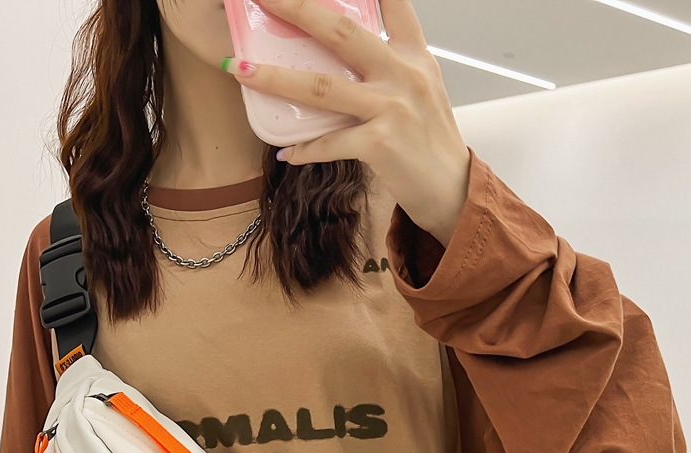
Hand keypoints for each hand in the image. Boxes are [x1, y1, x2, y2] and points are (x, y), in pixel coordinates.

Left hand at [225, 0, 470, 245]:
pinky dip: (304, 149)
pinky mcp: (380, 145)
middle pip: (341, 32)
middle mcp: (404, 75)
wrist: (452, 192)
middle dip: (297, 8)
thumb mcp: (422, 93)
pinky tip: (286, 152)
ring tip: (241, 70)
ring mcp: (392, 108)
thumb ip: (391, 68)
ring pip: (321, 86)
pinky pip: (329, 143)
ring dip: (275, 78)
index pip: (393, 4)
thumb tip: (345, 59)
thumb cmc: (432, 145)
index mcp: (414, 57)